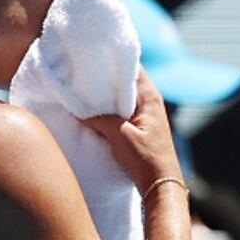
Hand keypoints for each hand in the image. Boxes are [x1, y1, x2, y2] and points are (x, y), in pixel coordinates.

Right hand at [83, 67, 183, 191]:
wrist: (160, 185)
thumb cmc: (145, 159)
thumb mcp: (119, 136)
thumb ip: (100, 119)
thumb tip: (79, 110)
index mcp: (149, 97)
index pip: (131, 67)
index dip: (113, 59)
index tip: (93, 55)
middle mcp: (150, 101)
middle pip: (124, 81)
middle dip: (105, 77)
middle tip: (81, 72)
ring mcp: (145, 114)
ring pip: (122, 97)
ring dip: (105, 95)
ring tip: (83, 89)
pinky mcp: (139, 127)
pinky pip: (121, 111)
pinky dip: (108, 109)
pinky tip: (93, 111)